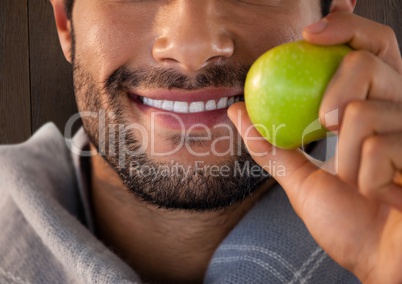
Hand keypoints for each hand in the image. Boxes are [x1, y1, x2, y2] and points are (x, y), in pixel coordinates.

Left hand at [228, 11, 401, 283]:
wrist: (378, 258)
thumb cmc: (347, 222)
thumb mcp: (301, 179)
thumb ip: (272, 144)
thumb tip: (237, 112)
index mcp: (373, 109)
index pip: (367, 50)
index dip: (348, 24)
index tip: (318, 20)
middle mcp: (400, 108)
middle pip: (370, 56)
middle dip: (337, 80)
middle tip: (325, 119)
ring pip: (362, 109)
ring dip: (347, 156)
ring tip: (357, 180)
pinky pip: (378, 142)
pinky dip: (365, 175)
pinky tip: (381, 192)